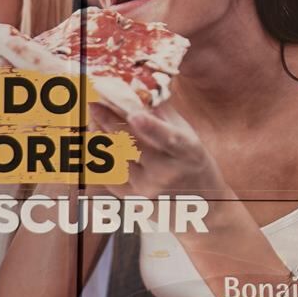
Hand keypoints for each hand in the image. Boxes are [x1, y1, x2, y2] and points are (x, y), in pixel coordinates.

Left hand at [98, 102, 226, 201]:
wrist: (204, 206)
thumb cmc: (195, 164)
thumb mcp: (190, 137)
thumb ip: (164, 116)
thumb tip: (140, 89)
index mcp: (187, 152)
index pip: (168, 138)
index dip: (151, 127)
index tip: (134, 114)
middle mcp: (167, 172)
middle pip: (132, 146)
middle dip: (109, 121)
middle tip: (94, 103)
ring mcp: (148, 188)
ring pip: (115, 159)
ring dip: (100, 136)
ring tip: (93, 119)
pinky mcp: (133, 200)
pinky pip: (109, 175)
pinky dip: (100, 157)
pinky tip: (95, 142)